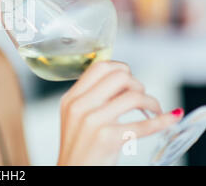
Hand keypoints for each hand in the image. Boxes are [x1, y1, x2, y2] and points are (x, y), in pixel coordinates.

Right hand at [56, 61, 183, 165]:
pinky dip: (162, 121)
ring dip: (151, 102)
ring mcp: (92, 121)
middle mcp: (79, 106)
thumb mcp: (75, 118)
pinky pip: (143, 125)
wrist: (73, 173)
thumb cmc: (78, 149)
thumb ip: (93, 98)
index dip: (121, 68)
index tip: (129, 81)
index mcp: (71, 98)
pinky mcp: (107, 138)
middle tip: (141, 99)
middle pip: (119, 76)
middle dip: (138, 85)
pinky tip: (168, 119)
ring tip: (152, 111)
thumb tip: (124, 83)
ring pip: (133, 96)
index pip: (99, 66)